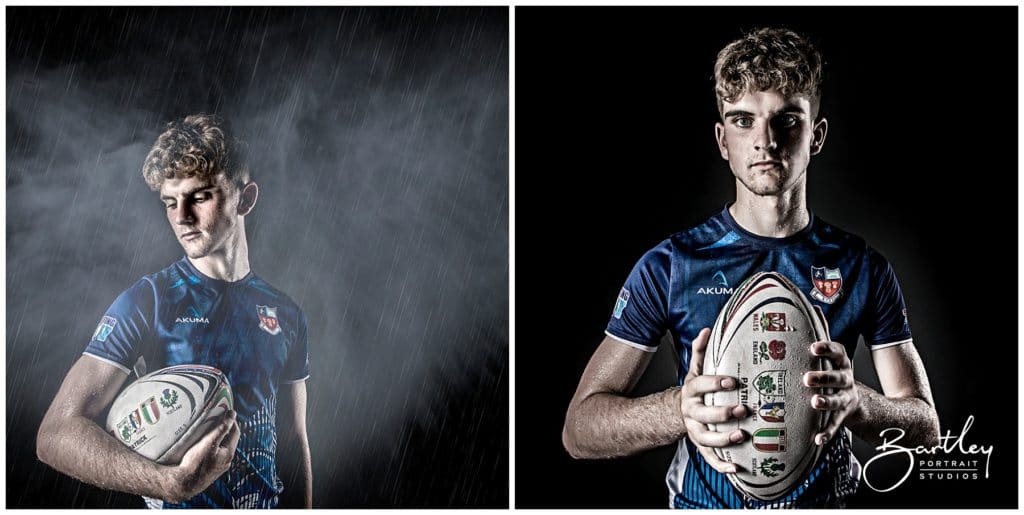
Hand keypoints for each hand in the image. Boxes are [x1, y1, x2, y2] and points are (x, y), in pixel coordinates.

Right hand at [163, 410, 239, 502]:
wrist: (184, 485)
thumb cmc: (195, 463)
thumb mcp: (209, 442)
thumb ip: (222, 428)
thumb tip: (232, 414)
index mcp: (229, 453)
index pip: (236, 432)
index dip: (231, 421)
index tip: (225, 413)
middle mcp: (227, 461)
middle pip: (229, 441)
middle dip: (224, 430)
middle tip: (216, 420)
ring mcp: (219, 468)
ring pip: (222, 449)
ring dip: (218, 440)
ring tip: (208, 432)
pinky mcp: (210, 472)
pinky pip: (215, 457)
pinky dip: (212, 449)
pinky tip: (202, 447)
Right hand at [680, 327, 748, 473]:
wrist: (678, 412)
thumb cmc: (696, 389)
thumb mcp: (696, 370)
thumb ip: (700, 351)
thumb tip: (706, 330)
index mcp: (691, 391)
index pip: (701, 386)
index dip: (715, 383)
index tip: (731, 381)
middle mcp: (691, 412)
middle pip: (703, 414)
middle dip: (722, 413)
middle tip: (742, 409)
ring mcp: (695, 431)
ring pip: (706, 438)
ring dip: (723, 439)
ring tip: (742, 435)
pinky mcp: (700, 446)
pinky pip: (709, 458)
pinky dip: (722, 465)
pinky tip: (737, 468)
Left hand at [803, 341, 858, 445]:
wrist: (858, 400)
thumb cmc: (833, 370)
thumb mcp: (831, 353)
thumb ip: (821, 331)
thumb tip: (813, 303)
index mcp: (842, 362)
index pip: (837, 352)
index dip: (826, 349)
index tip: (813, 348)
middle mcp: (846, 380)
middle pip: (837, 378)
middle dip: (823, 377)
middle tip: (807, 378)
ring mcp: (845, 399)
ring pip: (836, 402)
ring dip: (825, 402)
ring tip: (814, 402)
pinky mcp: (841, 418)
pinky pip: (834, 427)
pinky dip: (826, 434)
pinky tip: (816, 440)